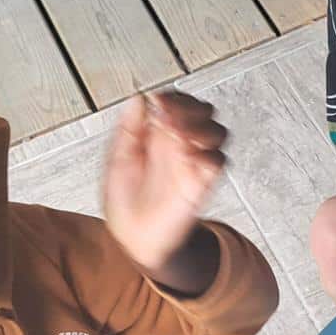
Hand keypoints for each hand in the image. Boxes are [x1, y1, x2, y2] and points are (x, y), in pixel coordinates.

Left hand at [105, 92, 226, 282]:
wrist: (134, 237)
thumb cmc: (123, 201)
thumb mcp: (116, 159)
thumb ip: (129, 128)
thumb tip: (139, 99)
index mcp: (157, 133)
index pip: (176, 102)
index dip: (171, 97)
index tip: (158, 101)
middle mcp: (179, 144)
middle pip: (203, 110)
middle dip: (190, 107)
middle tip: (170, 116)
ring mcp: (193, 162)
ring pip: (217, 131)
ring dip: (201, 127)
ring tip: (179, 135)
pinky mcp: (203, 183)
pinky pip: (218, 161)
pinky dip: (208, 154)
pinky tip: (188, 157)